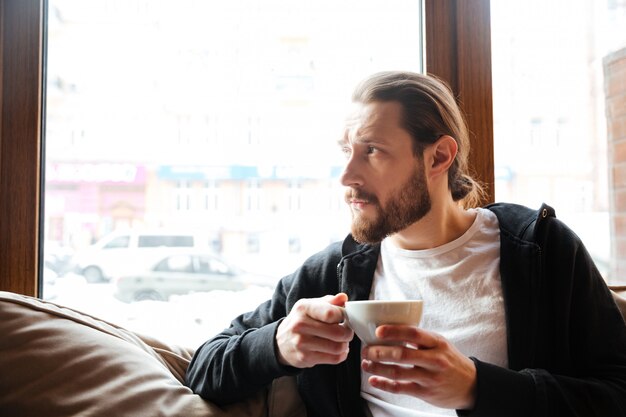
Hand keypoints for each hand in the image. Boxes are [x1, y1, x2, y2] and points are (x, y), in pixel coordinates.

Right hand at [276, 293, 353, 367]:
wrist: (281, 342)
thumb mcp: (311, 306)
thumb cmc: (301, 321)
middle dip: (348, 332)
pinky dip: (341, 355)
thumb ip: (329, 301)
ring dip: (345, 345)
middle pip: (337, 333)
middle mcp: (300, 325)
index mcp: (304, 308)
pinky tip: (338, 350)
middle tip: (347, 331)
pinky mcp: (305, 358)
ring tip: (342, 341)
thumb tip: (344, 298)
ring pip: (337, 347)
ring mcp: (301, 343)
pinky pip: (333, 359)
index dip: (344, 316)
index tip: (345, 317)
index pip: (331, 313)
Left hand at [361, 325, 476, 409]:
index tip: (378, 331)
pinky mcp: (426, 393)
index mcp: (437, 342)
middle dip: (379, 352)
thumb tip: (390, 329)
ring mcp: (430, 377)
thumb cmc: (449, 360)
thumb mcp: (440, 344)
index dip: (394, 331)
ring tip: (366, 364)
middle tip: (366, 349)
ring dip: (377, 368)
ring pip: (398, 372)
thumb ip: (419, 338)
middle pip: (402, 354)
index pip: (413, 333)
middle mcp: (434, 359)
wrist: (471, 385)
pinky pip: (401, 388)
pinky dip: (384, 384)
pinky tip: (373, 380)